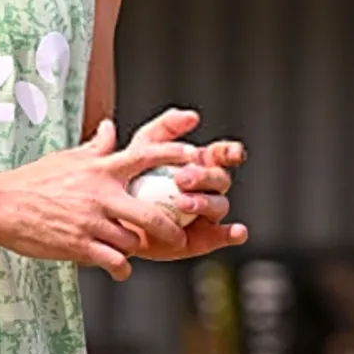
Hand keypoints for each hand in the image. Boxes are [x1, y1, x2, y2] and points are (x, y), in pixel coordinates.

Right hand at [0, 119, 197, 281]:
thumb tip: (111, 128)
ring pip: (132, 241)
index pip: (144, 156)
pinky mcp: (79, 246)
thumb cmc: (33, 180)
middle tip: (178, 236)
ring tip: (132, 251)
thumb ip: (95, 147)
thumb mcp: (66, 158)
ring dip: (136, 248)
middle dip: (170, 229)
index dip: (173, 155)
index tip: (194, 156)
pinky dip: (121, 268)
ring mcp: (90, 222)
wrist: (1, 206)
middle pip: (151, 213)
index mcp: (99, 169)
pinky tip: (119, 269)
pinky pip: (114, 262)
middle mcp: (100, 194)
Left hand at [126, 107, 249, 260]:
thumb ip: (165, 128)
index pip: (223, 154)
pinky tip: (238, 232)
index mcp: (200, 163)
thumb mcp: (143, 146)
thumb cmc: (131, 176)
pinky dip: (233, 234)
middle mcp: (209, 188)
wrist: (115, 217)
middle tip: (181, 178)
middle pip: (220, 179)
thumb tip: (193, 115)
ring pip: (219, 205)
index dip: (232, 152)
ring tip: (182, 203)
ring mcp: (208, 214)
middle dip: (204, 177)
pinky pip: (222, 236)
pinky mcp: (204, 238)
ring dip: (206, 203)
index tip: (233, 153)